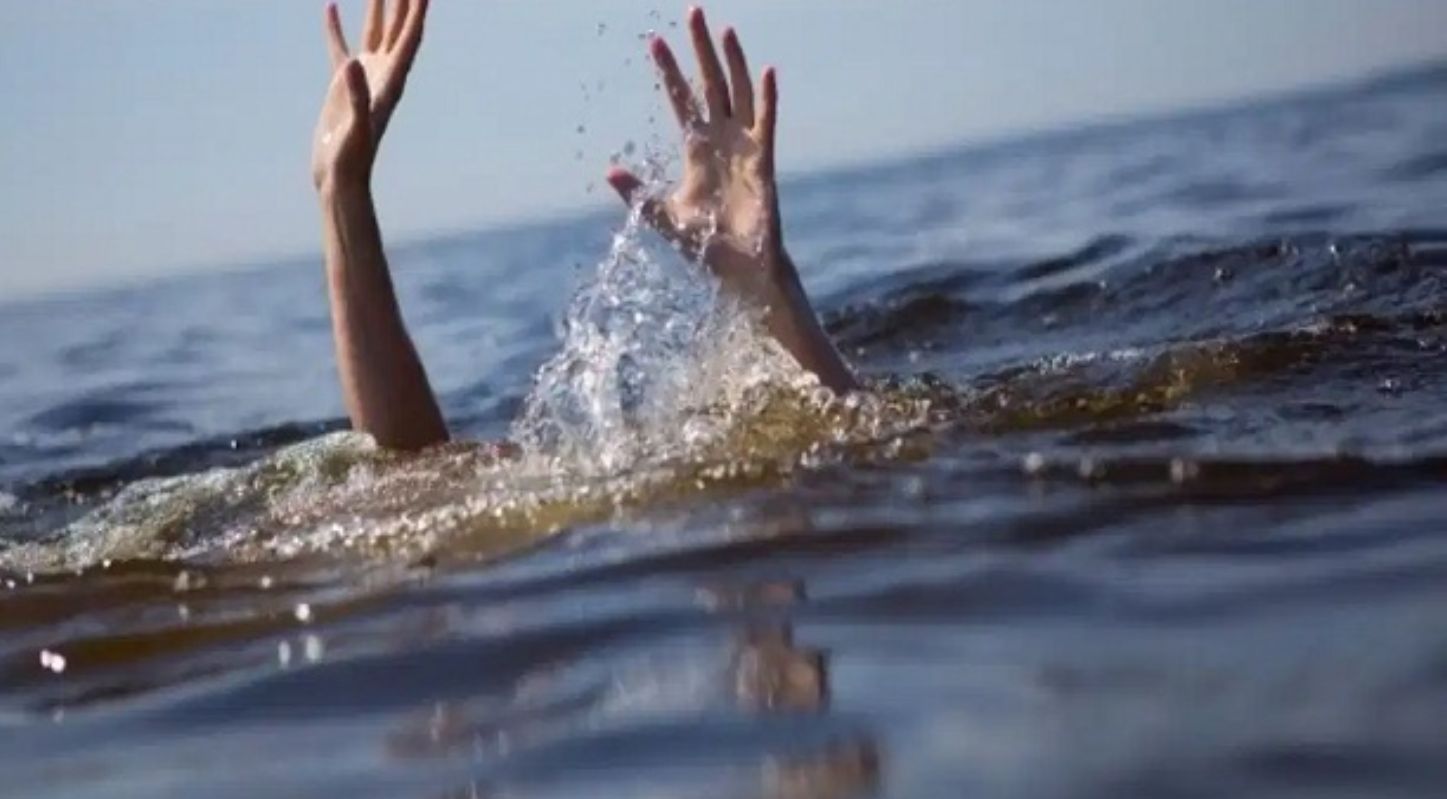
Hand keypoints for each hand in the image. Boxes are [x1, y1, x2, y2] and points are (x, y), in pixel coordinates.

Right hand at [311, 0, 428, 191]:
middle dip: (402, 2)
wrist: (340, 176)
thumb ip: (356, 94)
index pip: (409, 39)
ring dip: (377, 7)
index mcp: (392, 82)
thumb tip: (352, 62)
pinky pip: (340, 46)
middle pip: (398, 29)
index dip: (416, 13)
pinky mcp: (343, 83)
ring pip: (374, 32)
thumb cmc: (353, 157)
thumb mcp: (356, 125)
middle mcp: (383, 74)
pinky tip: (330, 6)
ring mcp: (364, 77)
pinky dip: (335, 27)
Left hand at [606, 7, 786, 307]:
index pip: (681, 101)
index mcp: (696, 150)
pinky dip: (767, 98)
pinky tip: (766, 71)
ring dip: (732, 62)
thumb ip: (639, 195)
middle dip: (700, 49)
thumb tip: (608, 171)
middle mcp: (721, 141)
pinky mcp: (763, 163)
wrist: (740, 269)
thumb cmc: (706, 246)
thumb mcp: (664, 217)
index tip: (654, 42)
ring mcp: (744, 148)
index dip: (669, 72)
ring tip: (726, 30)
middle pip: (710, 84)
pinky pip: (765, 123)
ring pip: (738, 94)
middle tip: (693, 12)